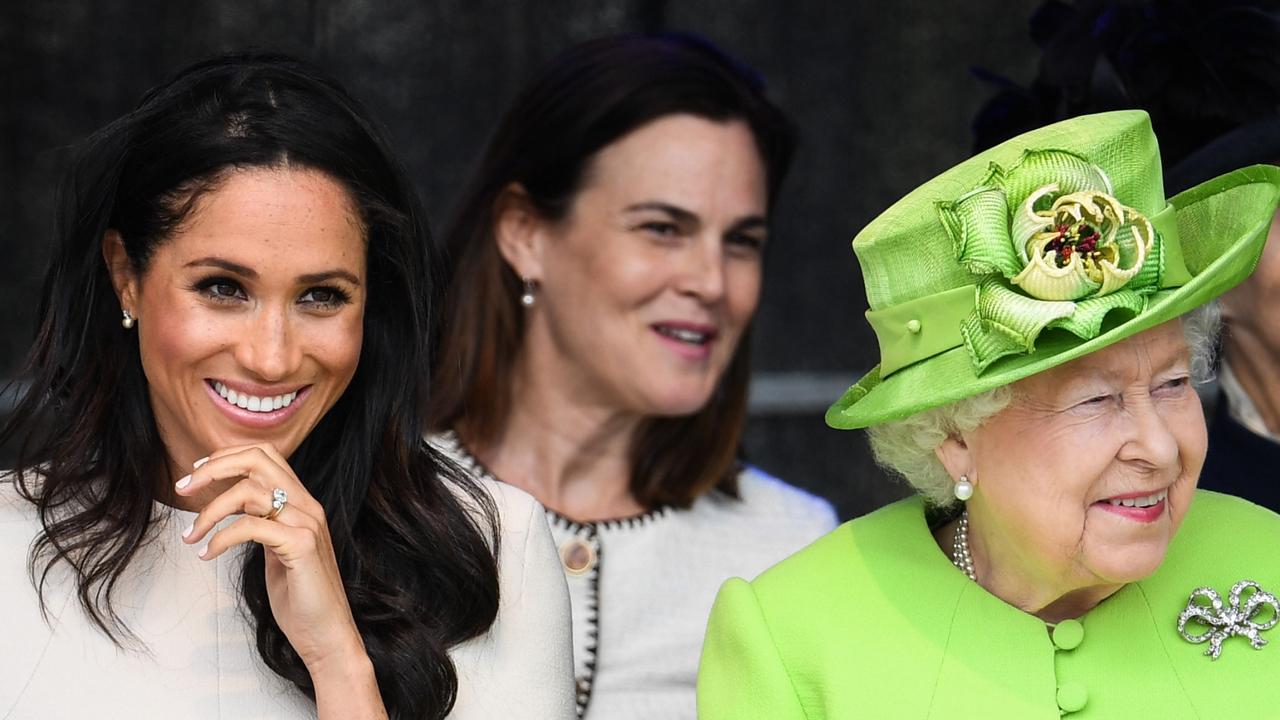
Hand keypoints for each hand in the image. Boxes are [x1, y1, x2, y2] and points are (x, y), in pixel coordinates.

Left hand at [176, 443, 385, 716]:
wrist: (326, 633)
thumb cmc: (300, 597)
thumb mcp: (277, 549)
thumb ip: (264, 523)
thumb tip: (232, 508)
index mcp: (302, 502)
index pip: (266, 455)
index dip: (227, 455)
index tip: (196, 472)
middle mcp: (308, 506)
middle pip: (257, 460)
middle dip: (213, 468)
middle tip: (182, 487)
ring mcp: (307, 523)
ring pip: (249, 491)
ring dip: (209, 510)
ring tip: (190, 534)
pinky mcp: (301, 545)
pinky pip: (250, 527)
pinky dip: (220, 538)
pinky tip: (206, 554)